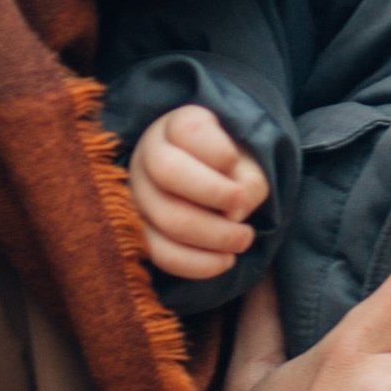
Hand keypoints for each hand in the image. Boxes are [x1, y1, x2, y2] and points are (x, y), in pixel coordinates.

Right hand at [130, 106, 267, 278]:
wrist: (215, 189)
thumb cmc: (232, 170)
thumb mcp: (249, 163)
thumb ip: (250, 181)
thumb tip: (231, 216)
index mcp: (176, 126)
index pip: (188, 130)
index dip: (217, 151)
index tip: (234, 162)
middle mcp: (149, 156)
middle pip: (169, 172)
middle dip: (214, 193)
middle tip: (242, 202)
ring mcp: (139, 195)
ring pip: (166, 218)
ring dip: (213, 235)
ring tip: (244, 238)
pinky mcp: (141, 232)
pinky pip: (161, 254)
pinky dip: (198, 264)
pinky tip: (225, 260)